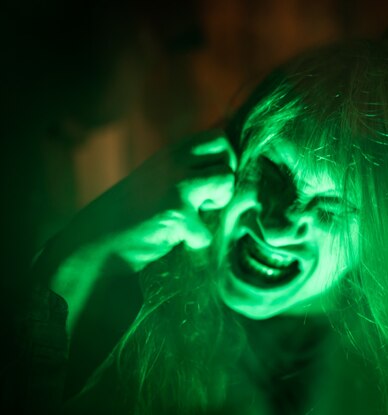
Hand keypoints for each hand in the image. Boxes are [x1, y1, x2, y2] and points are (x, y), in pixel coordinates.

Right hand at [33, 129, 235, 329]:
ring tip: (196, 214)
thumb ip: (186, 168)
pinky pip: (207, 229)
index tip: (208, 180)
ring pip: (226, 180)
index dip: (223, 160)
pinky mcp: (177, 214)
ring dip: (219, 203)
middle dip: (225, 178)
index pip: (217, 138)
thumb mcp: (159, 177)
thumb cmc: (131, 212)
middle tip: (206, 198)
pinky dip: (196, 241)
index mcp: (170, 153)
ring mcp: (176, 186)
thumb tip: (228, 166)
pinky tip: (178, 240)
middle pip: (227, 153)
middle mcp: (174, 162)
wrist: (96, 241)